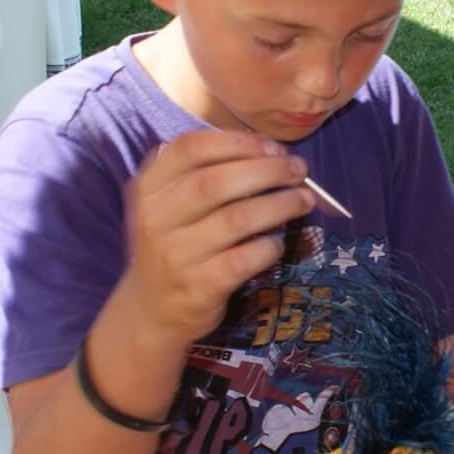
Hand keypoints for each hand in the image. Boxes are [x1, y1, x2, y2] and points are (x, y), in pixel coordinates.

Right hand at [116, 130, 316, 354]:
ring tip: (303, 200)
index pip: (190, 148)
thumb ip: (207, 175)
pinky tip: (278, 242)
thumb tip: (273, 154)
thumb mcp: (172, 206)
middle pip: (216, 182)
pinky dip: (269, 246)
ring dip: (279, 204)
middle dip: (267, 170)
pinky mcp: (199, 287)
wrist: (153, 312)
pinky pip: (244, 259)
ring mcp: (176, 255)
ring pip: (236, 219)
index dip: (237, 142)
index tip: (272, 146)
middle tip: (298, 169)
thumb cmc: (175, 245)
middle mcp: (157, 218)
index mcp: (150, 188)